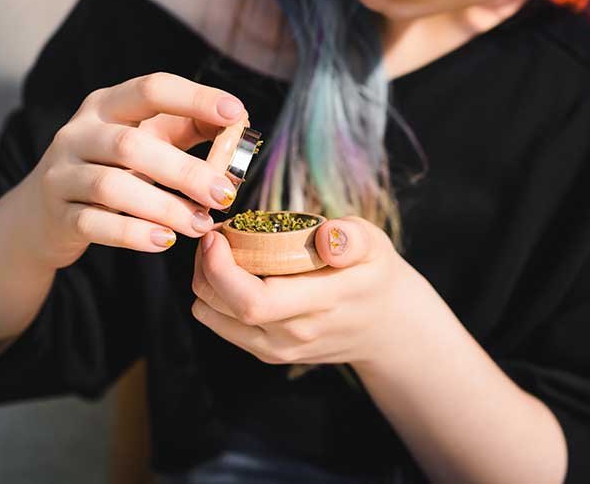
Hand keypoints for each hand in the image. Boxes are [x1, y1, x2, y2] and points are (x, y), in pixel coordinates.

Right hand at [19, 71, 248, 269]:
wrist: (41, 213)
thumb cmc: (111, 168)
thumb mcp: (145, 139)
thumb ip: (187, 128)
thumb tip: (238, 123)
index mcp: (106, 105)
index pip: (151, 89)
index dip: (194, 98)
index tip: (236, 112)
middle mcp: (78, 133)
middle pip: (131, 144)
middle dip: (184, 170)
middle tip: (224, 195)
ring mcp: (62, 174)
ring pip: (112, 186)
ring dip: (164, 207)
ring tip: (200, 224)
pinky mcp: (57, 215)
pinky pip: (95, 223)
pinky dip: (133, 234)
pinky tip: (165, 241)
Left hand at [190, 216, 420, 373]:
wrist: (384, 328)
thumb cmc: (373, 275)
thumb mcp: (375, 245)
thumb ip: (352, 238)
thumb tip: (328, 236)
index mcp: (321, 303)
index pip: (254, 301)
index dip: (221, 269)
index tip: (218, 236)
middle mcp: (294, 334)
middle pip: (223, 308)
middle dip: (205, 268)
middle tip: (215, 236)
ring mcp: (279, 349)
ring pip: (213, 317)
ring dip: (205, 281)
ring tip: (220, 252)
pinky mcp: (268, 353)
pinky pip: (221, 324)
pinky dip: (214, 296)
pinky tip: (232, 273)